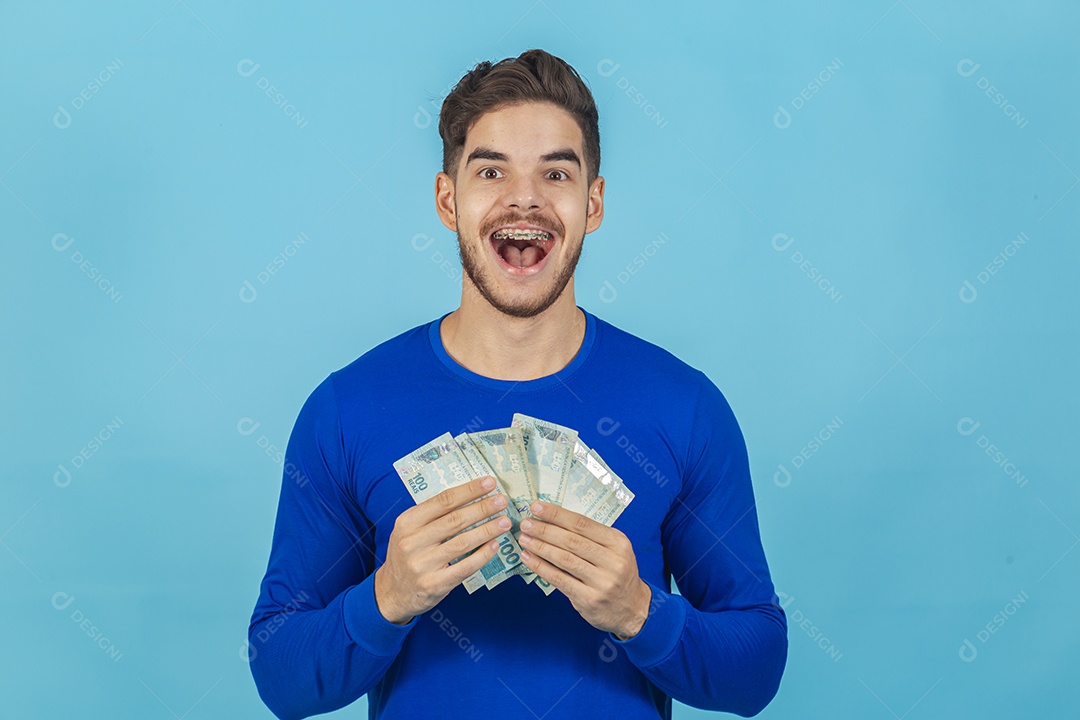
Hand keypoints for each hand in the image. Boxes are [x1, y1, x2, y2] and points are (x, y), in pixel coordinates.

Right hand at [374, 476, 510, 624]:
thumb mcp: (409, 530)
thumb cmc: (407, 555)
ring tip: (504, 522)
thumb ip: (432, 515)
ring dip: (487, 530)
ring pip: (462, 542)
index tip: (489, 483)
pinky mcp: (434, 584)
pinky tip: (494, 545)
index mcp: (407, 522)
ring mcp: (422, 565)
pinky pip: (464, 567)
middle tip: (501, 501)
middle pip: (455, 520)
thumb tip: (470, 496)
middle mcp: (412, 542)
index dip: (469, 490)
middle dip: (482, 508)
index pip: (443, 501)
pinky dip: (482, 555)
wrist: (393, 592)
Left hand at [518, 501, 650, 638]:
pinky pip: (560, 580)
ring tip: (524, 539)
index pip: (582, 523)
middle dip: (544, 530)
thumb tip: (553, 520)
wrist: (633, 609)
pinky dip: (541, 568)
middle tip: (525, 523)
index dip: (557, 514)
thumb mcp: (614, 550)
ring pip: (564, 559)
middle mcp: (613, 561)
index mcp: (618, 542)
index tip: (536, 507)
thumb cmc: (617, 574)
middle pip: (571, 541)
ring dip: (540, 547)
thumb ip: (591, 537)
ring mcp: (602, 582)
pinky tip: (528, 559)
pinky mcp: (590, 600)